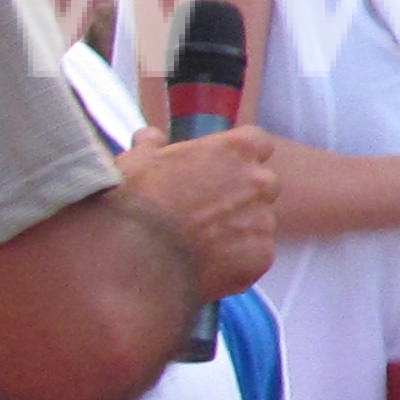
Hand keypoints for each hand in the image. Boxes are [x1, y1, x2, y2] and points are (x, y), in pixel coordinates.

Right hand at [115, 126, 278, 301]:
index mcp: (236, 149)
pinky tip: (206, 263)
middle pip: (263, 183)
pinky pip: (254, 254)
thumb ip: (152, 143)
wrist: (139, 260)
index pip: (258, 142)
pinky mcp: (261, 257)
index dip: (241, 155)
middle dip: (243, 193)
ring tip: (200, 241)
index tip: (223, 166)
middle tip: (207, 208)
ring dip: (239, 228)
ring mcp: (264, 221)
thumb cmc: (136, 204)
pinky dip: (237, 259)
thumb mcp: (137, 161)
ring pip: (259, 222)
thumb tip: (151, 136)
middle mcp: (259, 182)